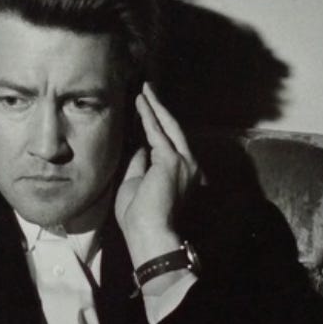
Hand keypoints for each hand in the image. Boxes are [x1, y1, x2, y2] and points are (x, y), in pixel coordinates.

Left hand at [114, 84, 201, 264]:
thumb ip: (140, 164)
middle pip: (172, 130)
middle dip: (159, 109)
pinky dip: (149, 115)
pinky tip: (141, 102)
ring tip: (144, 90)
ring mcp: (183, 162)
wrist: (148, 233)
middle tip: (148, 90)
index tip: (145, 113)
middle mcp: (187, 166)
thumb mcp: (135, 185)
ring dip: (154, 107)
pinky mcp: (172, 160)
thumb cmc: (139, 217)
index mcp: (179, 175)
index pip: (167, 145)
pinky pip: (157, 132)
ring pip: (168, 127)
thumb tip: (140, 146)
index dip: (155, 127)